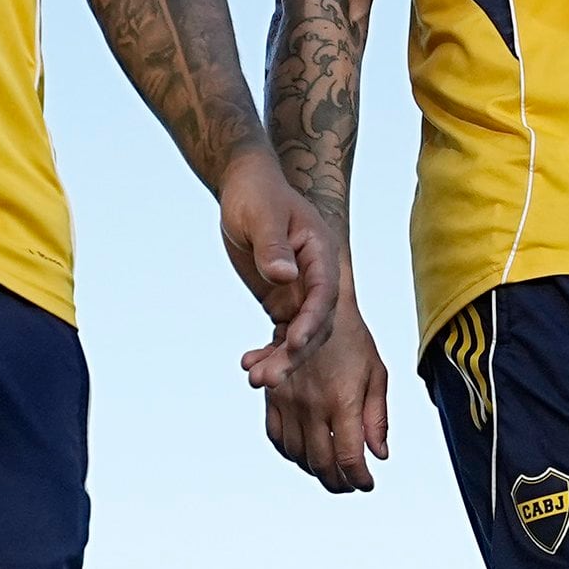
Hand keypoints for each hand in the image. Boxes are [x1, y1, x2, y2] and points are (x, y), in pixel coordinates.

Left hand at [218, 155, 342, 382]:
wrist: (245, 189)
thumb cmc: (256, 194)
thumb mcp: (261, 215)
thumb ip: (272, 245)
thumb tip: (283, 275)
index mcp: (320, 253)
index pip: (323, 293)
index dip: (311, 321)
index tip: (294, 344)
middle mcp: (316, 277)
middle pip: (315, 324)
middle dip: (295, 353)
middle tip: (269, 377)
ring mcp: (300, 292)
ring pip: (298, 336)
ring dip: (281, 360)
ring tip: (256, 380)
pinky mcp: (283, 302)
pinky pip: (281, 335)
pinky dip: (269, 352)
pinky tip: (249, 366)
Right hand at [264, 311, 390, 492]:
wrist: (315, 307)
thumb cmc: (353, 341)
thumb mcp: (377, 375)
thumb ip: (377, 418)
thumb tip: (380, 454)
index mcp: (343, 402)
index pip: (349, 458)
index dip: (359, 478)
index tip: (367, 484)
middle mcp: (313, 406)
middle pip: (322, 463)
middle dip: (338, 482)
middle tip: (349, 484)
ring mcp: (290, 403)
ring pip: (298, 455)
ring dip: (315, 470)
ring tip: (331, 471)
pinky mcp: (274, 397)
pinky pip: (277, 437)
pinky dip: (291, 453)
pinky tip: (306, 454)